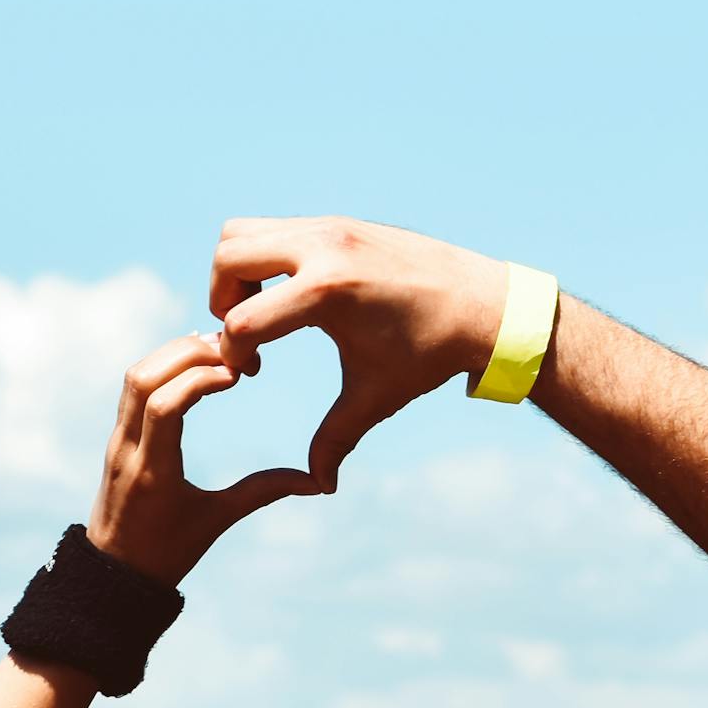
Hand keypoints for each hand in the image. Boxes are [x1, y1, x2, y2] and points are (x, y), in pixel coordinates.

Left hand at [87, 332, 319, 584]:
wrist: (114, 574)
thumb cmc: (167, 553)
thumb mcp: (217, 521)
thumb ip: (263, 492)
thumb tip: (317, 482)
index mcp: (152, 472)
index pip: (164, 405)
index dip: (200, 379)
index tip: (239, 374)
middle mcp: (128, 449)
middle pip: (143, 378)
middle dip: (187, 355)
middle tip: (233, 352)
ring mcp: (117, 441)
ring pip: (134, 377)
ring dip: (173, 354)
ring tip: (217, 349)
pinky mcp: (117, 437)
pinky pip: (132, 388)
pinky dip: (162, 366)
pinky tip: (195, 362)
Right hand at [209, 217, 513, 485]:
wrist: (486, 305)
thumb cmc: (430, 354)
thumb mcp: (377, 397)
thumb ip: (335, 439)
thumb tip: (320, 484)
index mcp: (327, 291)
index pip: (242, 320)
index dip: (234, 354)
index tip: (254, 374)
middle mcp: (324, 247)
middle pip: (228, 256)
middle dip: (221, 300)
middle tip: (245, 334)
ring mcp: (332, 227)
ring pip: (242, 232)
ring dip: (236, 273)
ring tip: (262, 311)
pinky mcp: (340, 223)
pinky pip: (274, 229)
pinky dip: (264, 259)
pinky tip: (291, 297)